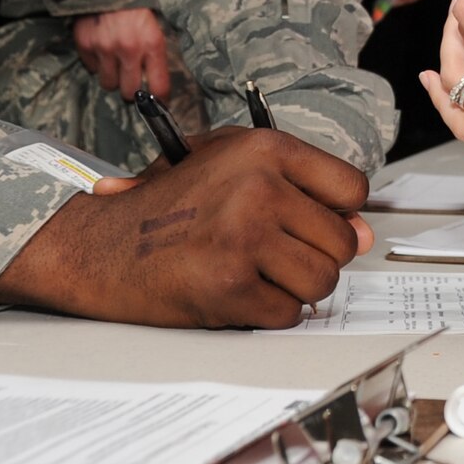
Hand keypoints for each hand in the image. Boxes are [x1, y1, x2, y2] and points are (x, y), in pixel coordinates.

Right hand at [0, 127, 372, 328]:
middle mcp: (260, 187)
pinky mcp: (229, 286)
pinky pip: (287, 314)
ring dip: (295, 288)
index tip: (312, 221)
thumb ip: (305, 192)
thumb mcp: (233, 170)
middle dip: (314, 256)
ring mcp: (244, 237)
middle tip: (271, 254)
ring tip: (255, 273)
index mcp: (266, 148)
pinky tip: (234, 293)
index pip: (353, 189)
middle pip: (342, 242)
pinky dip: (266, 313)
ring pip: (323, 281)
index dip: (338, 213)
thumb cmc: (168, 205)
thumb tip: (367, 234)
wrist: (97, 245)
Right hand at [71, 8, 170, 97]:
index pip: (158, 86)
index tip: (157, 101)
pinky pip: (91, 69)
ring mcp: (105, 47)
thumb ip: (156, 55)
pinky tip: (102, 50)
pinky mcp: (85, 44)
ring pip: (108, 84)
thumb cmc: (137, 9)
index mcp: (152, 43)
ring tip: (115, 64)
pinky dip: (97, 64)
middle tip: (131, 81)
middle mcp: (129, 48)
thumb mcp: (156, 28)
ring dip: (112, 78)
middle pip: (129, 92)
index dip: (158, 98)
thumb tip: (157, 87)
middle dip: (132, 91)